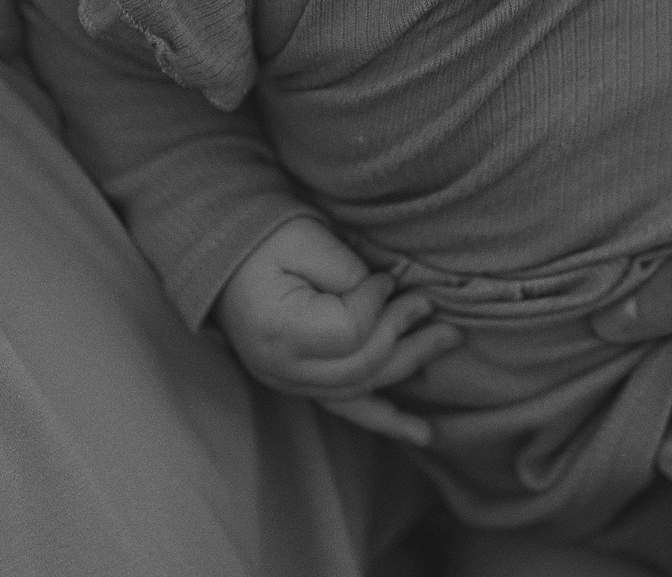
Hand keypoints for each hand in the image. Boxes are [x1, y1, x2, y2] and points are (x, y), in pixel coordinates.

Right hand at [216, 217, 457, 445]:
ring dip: (408, 367)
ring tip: (448, 343)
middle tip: (440, 311)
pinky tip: (419, 431)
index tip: (389, 277)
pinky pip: (347, 408)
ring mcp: (289, 382)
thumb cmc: (264, 240)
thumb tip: (388, 293)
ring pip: (361, 390)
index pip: (350, 333)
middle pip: (361, 367)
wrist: (224, 256)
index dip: (378, 304)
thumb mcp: (304, 240)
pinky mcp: (301, 383)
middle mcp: (282, 369)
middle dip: (407, 337)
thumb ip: (346, 271)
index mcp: (279, 332)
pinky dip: (384, 418)